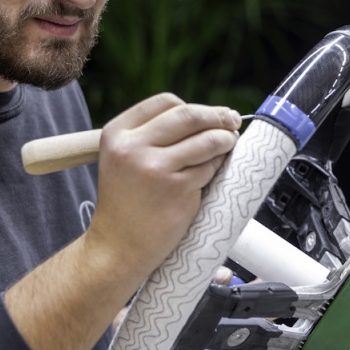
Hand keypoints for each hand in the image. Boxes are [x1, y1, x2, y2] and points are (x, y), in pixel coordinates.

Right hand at [86, 93, 240, 279]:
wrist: (117, 246)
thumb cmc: (126, 202)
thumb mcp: (122, 158)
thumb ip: (152, 134)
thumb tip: (203, 115)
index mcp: (117, 133)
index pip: (165, 102)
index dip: (193, 107)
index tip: (210, 115)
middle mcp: (133, 146)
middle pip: (189, 115)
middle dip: (217, 116)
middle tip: (232, 121)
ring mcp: (155, 168)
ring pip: (206, 140)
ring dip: (226, 139)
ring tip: (230, 143)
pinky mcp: (176, 189)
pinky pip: (209, 167)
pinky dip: (219, 165)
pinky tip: (217, 168)